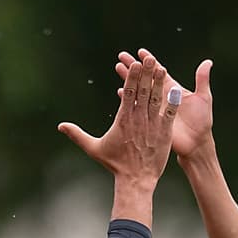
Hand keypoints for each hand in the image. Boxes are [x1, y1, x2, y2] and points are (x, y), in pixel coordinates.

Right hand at [58, 53, 180, 186]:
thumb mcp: (94, 148)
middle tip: (149, 58)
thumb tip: (60, 126)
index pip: (128, 92)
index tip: (134, 63)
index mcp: (123, 119)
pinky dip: (172, 102)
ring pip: (156, 99)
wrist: (135, 180)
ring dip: (159, 83)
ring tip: (161, 68)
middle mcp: (138, 119)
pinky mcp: (164, 133)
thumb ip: (77, 135)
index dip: (131, 77)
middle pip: (142, 91)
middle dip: (146, 74)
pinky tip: (177, 89)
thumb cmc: (115, 164)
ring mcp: (152, 125)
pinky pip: (169, 114)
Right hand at [115, 49, 212, 160]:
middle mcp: (161, 96)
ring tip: (118, 67)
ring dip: (128, 79)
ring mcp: (154, 107)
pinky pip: (136, 107)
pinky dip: (128, 99)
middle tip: (122, 55)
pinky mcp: (150, 119)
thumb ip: (202, 80)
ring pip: (138, 89)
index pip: (158, 71)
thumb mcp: (203, 98)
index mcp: (172, 88)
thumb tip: (208, 61)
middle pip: (145, 77)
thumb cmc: (202, 122)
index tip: (140, 52)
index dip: (150, 61)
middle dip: (133, 66)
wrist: (196, 144)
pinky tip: (120, 91)